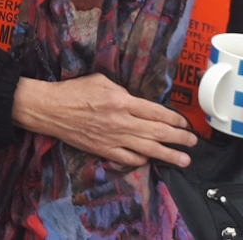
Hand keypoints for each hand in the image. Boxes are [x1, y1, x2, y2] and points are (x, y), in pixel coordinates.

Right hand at [12, 73, 197, 167]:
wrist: (50, 109)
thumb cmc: (73, 91)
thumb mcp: (101, 81)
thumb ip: (122, 91)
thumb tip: (135, 100)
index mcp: (122, 101)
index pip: (156, 112)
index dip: (174, 119)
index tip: (184, 123)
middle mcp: (121, 122)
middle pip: (158, 133)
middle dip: (180, 138)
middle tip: (193, 142)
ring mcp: (113, 138)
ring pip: (148, 149)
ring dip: (169, 155)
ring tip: (184, 160)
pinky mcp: (103, 150)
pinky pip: (128, 159)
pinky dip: (142, 160)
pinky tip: (149, 159)